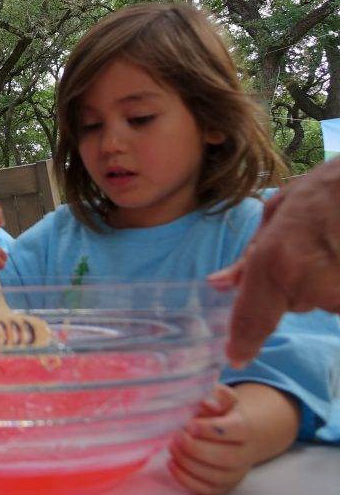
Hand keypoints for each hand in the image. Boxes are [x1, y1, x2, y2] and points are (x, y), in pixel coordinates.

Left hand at [168, 385, 254, 493]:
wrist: (231, 435)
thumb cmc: (219, 412)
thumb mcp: (218, 397)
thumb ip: (215, 395)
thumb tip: (208, 403)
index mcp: (245, 428)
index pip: (235, 430)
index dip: (210, 429)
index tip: (189, 423)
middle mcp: (244, 454)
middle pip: (225, 457)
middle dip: (195, 448)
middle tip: (175, 436)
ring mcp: (234, 473)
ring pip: (214, 476)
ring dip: (187, 462)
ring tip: (172, 446)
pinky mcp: (221, 486)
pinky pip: (205, 490)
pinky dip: (185, 478)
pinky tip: (172, 463)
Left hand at [208, 159, 339, 365]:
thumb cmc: (328, 189)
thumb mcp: (277, 211)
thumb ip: (248, 256)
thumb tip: (219, 284)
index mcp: (276, 262)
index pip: (253, 317)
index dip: (244, 341)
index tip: (236, 357)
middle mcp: (308, 284)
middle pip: (291, 302)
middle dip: (295, 281)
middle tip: (311, 245)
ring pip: (321, 300)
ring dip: (323, 280)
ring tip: (334, 242)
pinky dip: (339, 280)